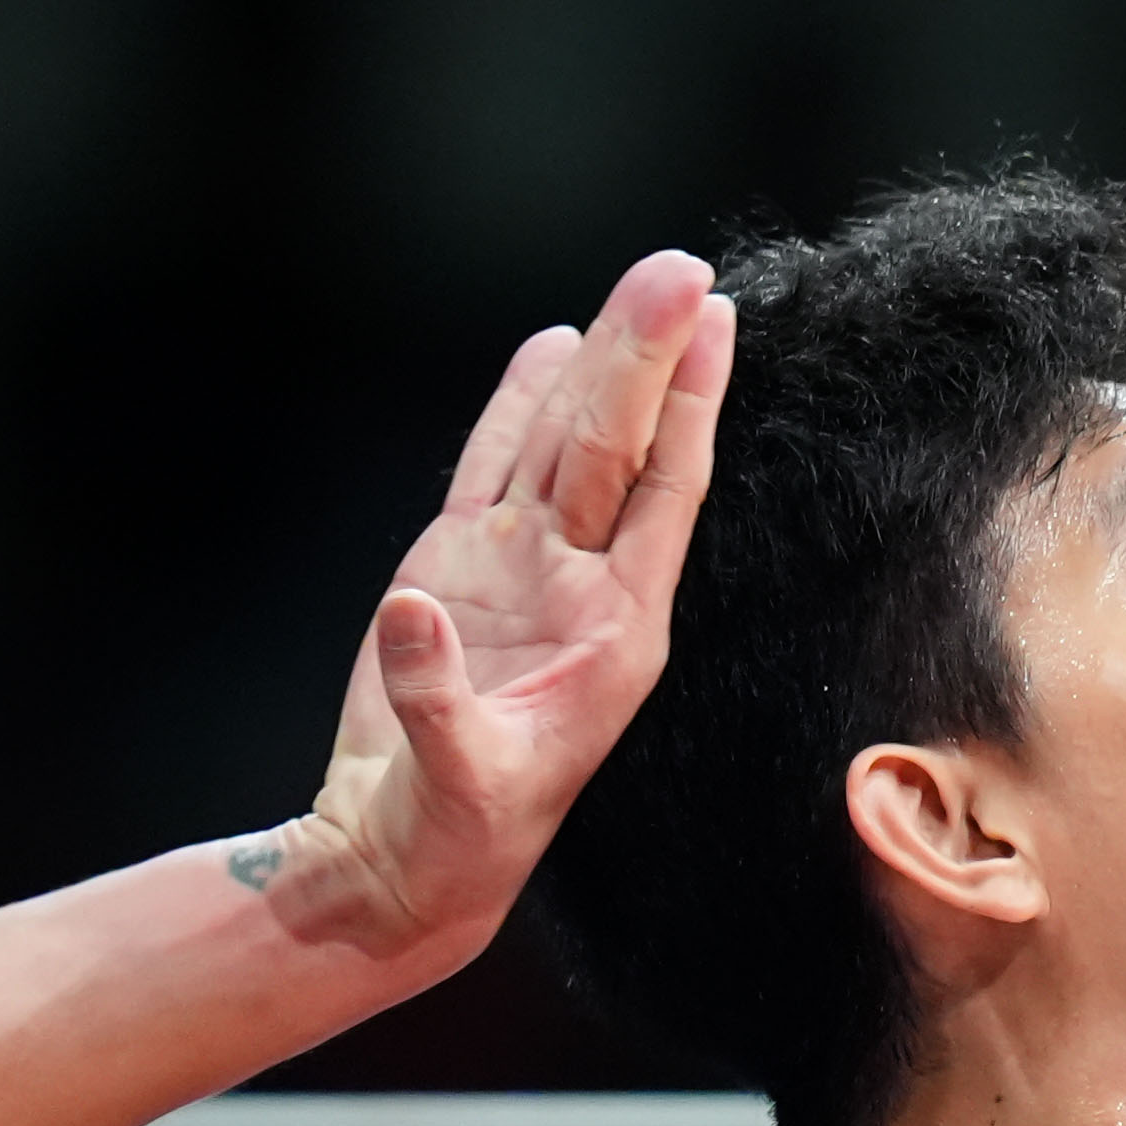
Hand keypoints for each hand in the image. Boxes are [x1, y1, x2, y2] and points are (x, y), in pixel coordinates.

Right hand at [257, 249, 734, 953]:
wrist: (409, 859)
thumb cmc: (455, 837)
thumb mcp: (459, 780)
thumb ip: (436, 700)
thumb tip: (411, 611)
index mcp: (613, 632)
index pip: (661, 491)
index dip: (687, 405)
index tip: (716, 324)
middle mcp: (579, 586)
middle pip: (617, 447)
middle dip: (648, 356)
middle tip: (680, 266)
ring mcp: (522, 571)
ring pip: (564, 444)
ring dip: (599, 366)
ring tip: (640, 287)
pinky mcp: (459, 568)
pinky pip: (496, 466)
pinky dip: (517, 406)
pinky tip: (549, 348)